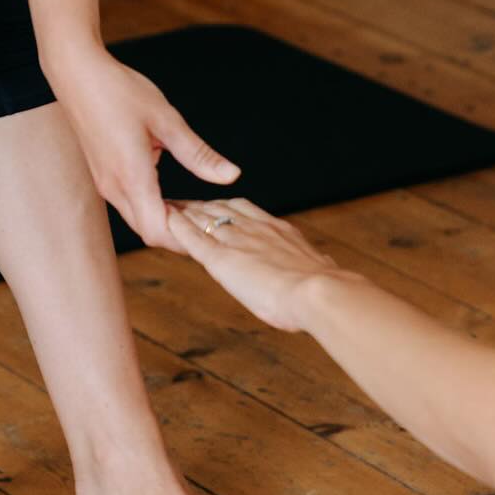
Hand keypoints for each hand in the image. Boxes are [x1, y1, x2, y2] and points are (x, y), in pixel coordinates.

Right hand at [54, 48, 238, 249]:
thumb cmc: (119, 91)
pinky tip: (176, 197)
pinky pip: (131, 205)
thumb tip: (231, 175)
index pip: (158, 231)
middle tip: (213, 223)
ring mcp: (106, 183)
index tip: (213, 231)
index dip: (187, 239)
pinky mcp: (104, 175)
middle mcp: (114, 187)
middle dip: (182, 235)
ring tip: (200, 210)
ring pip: (139, 220)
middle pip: (149, 232)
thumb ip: (198, 154)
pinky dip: (155, 208)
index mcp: (131, 176)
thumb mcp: (167, 120)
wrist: (76, 74)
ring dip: (168, 222)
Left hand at [163, 198, 336, 331]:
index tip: (218, 206)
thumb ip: (318, 268)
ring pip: (203, 219)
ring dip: (184, 212)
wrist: (319, 291)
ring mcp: (237, 241)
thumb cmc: (326, 289)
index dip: (229, 208)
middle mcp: (255, 228)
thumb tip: (330, 271)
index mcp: (278, 230)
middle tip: (184, 202)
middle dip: (201, 205)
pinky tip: (164, 222)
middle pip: (220, 209)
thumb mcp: (321, 271)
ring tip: (167, 207)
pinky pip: (192, 238)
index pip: (246, 211)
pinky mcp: (221, 259)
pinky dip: (176, 229)